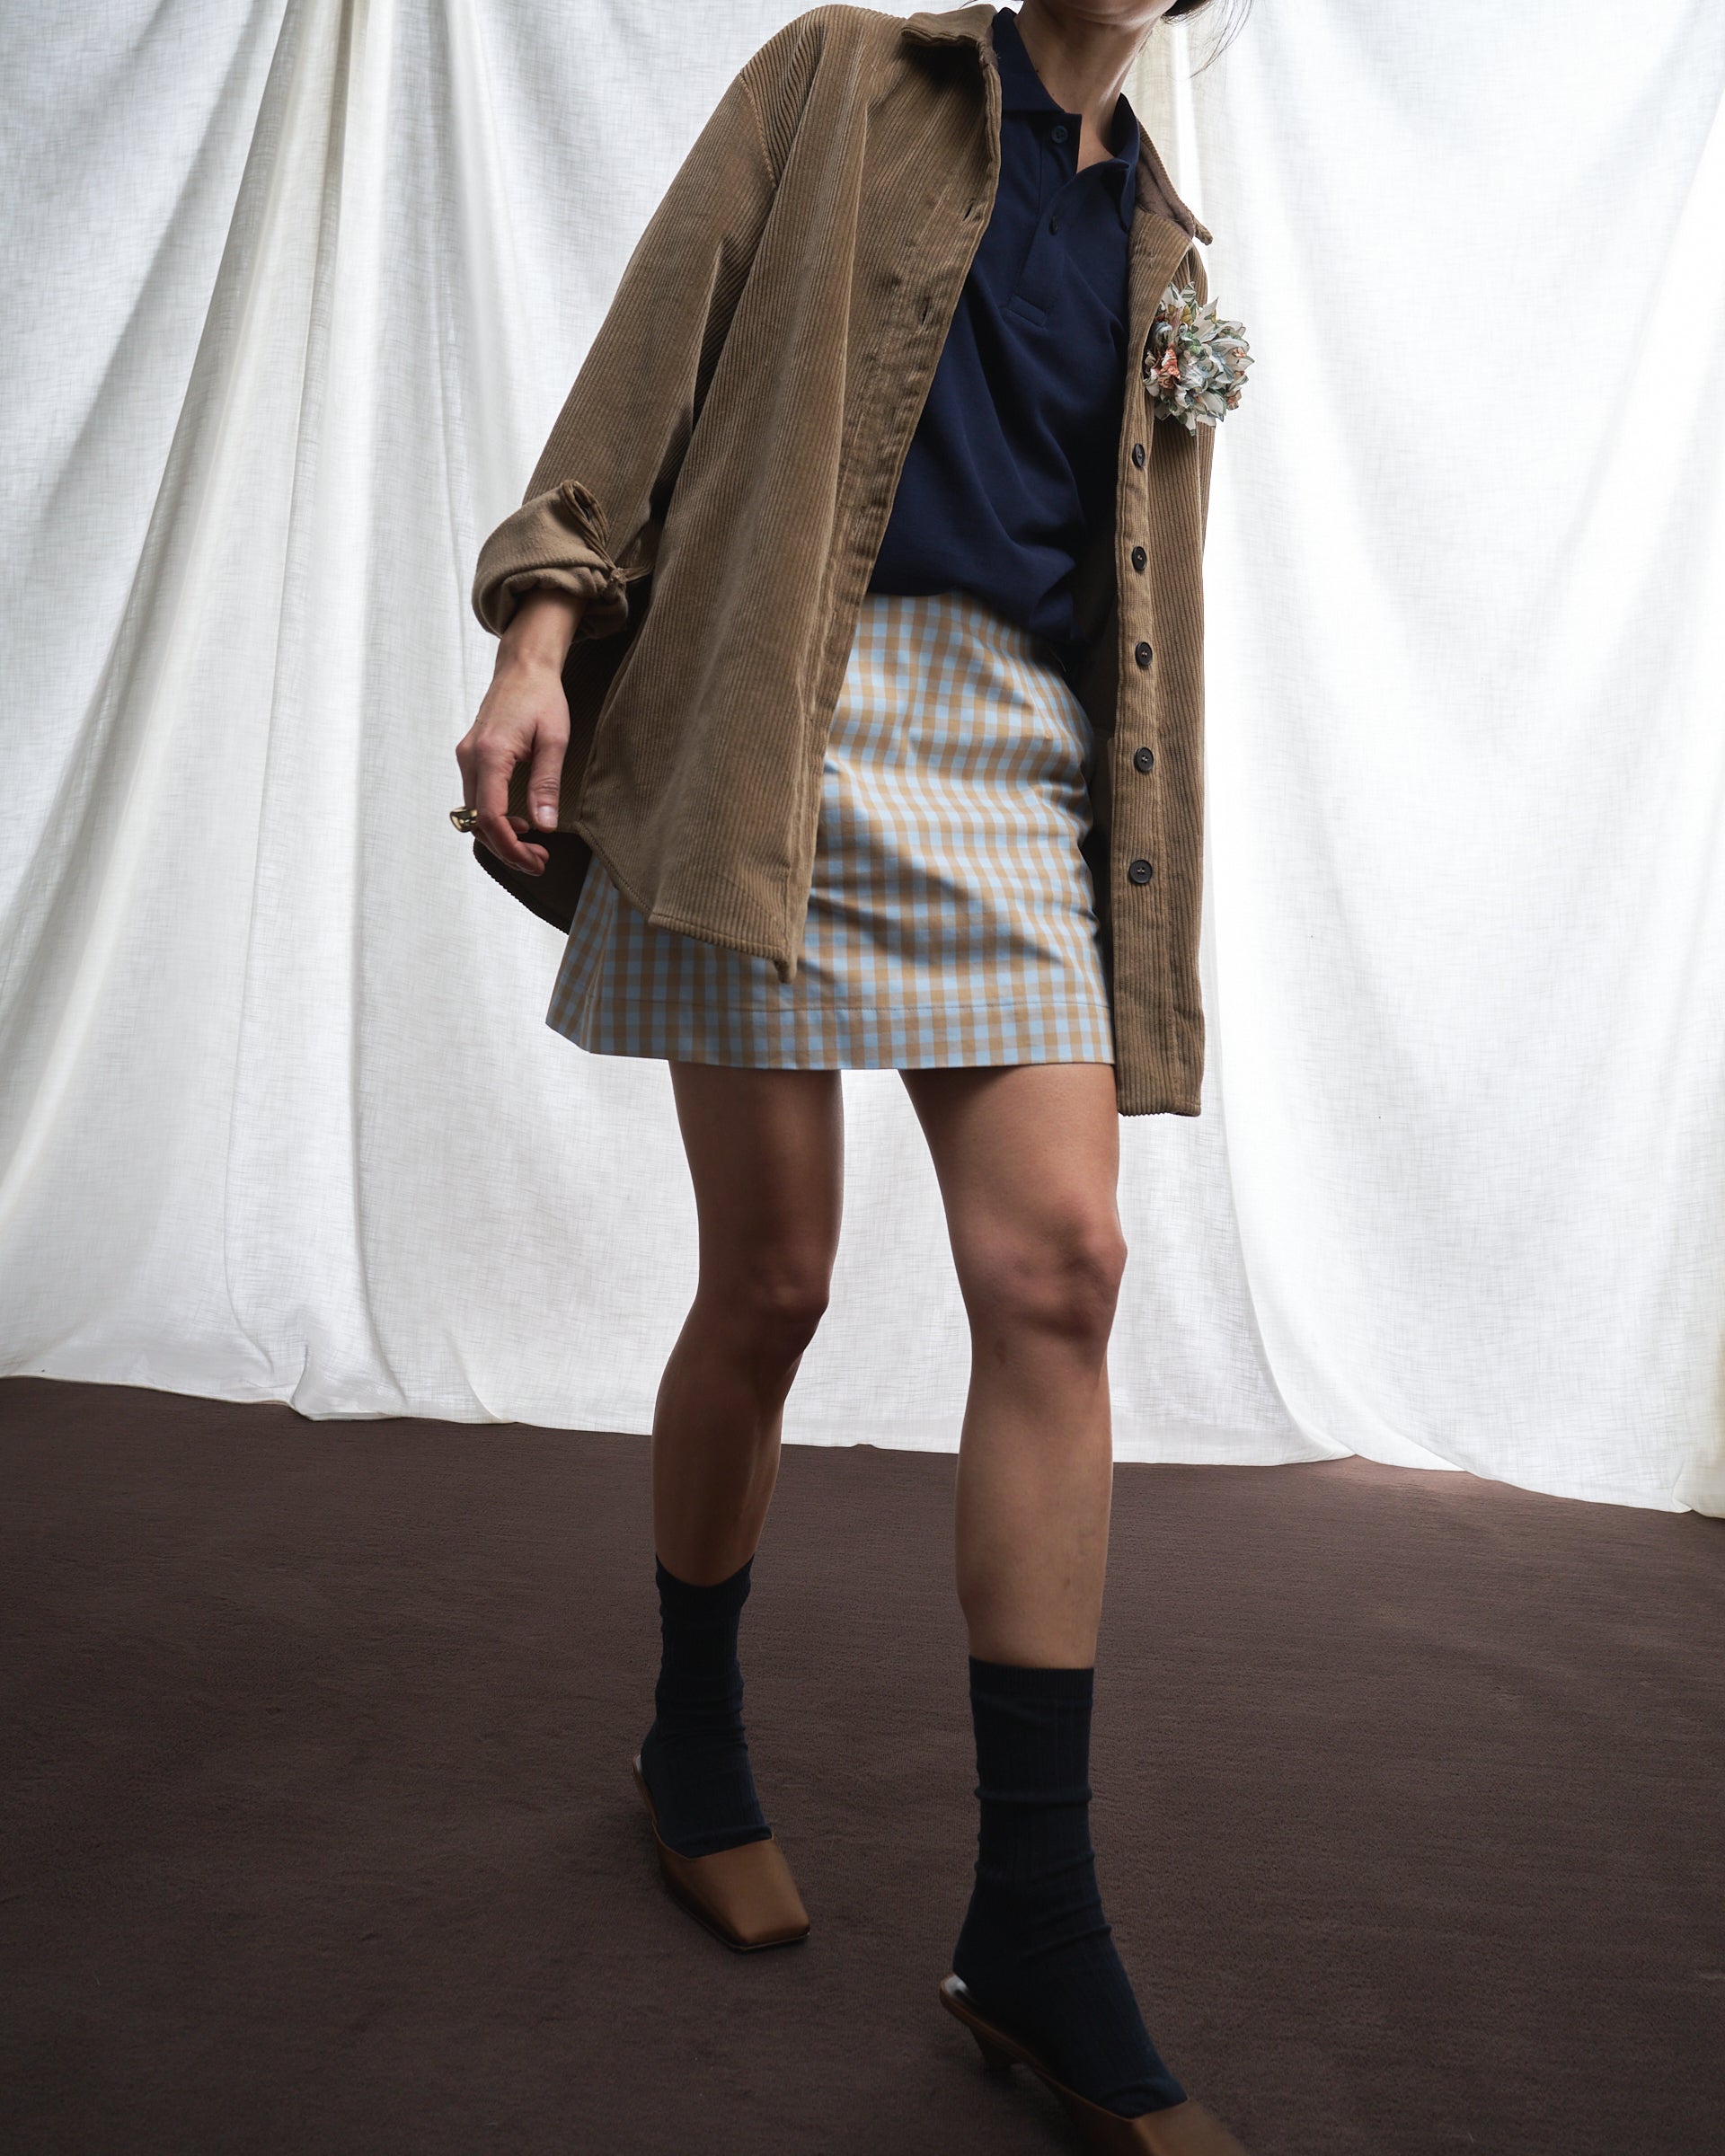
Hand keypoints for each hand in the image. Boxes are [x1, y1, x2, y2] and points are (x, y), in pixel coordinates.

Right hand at [455, 589, 582, 873]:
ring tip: (533, 848)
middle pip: (478, 823)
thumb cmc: (542, 698)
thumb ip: (546, 785)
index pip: (491, 817)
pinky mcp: (471, 757)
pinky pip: (475, 799)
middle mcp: (470, 758)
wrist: (523, 666)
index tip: (535, 861)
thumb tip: (544, 826)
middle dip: (507, 849)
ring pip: (473, 815)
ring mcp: (466, 758)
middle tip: (539, 862)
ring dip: (500, 837)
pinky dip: (494, 819)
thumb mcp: (555, 741)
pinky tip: (520, 824)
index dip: (511, 847)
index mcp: (490, 754)